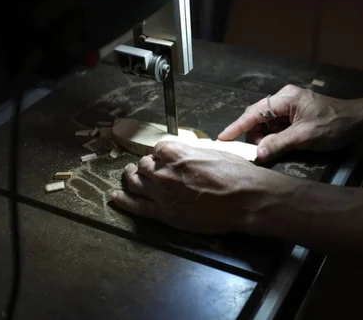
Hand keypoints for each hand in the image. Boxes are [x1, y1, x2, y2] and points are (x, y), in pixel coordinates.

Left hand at [110, 141, 271, 233]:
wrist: (246, 200)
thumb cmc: (236, 175)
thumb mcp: (214, 153)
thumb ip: (192, 154)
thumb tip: (185, 156)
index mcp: (177, 153)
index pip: (158, 148)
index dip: (160, 153)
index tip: (163, 156)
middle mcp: (165, 171)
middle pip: (144, 164)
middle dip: (146, 164)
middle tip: (147, 167)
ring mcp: (162, 193)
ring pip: (136, 182)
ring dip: (131, 177)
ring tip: (129, 176)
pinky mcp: (164, 213)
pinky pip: (136, 206)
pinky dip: (123, 201)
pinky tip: (116, 197)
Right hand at [218, 85, 362, 161]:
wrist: (360, 120)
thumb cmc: (334, 125)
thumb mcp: (304, 137)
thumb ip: (278, 144)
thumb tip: (256, 154)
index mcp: (285, 98)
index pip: (253, 112)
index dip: (236, 126)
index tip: (222, 138)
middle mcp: (285, 98)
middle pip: (259, 117)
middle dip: (257, 135)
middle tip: (259, 152)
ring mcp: (291, 105)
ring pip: (269, 123)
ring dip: (268, 138)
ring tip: (276, 149)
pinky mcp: (297, 114)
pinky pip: (279, 125)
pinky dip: (277, 137)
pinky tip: (283, 145)